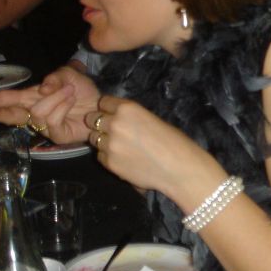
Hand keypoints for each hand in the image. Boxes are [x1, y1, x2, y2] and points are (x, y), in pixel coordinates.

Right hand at [0, 66, 100, 144]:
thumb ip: (54, 78)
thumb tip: (41, 88)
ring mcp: (44, 126)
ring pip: (38, 110)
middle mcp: (34, 112)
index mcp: (32, 98)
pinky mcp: (55, 134)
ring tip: (70, 93)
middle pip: (9, 112)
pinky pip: (52, 118)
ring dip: (56, 97)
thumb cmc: (83, 92)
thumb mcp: (68, 76)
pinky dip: (63, 105)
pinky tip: (72, 102)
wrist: (101, 106)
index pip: (7, 99)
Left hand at [88, 95, 215, 197]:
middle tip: (113, 131)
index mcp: (128, 109)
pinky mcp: (109, 163)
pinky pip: (100, 156)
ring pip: (93, 138)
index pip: (103, 102)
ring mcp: (109, 145)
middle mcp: (114, 124)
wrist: (179, 168)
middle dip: (100, 123)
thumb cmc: (174, 141)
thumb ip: (131, 117)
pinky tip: (124, 159)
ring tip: (120, 146)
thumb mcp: (152, 119)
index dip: (108, 108)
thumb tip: (116, 118)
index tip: (113, 114)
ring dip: (102, 140)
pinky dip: (108, 156)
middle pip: (92, 119)